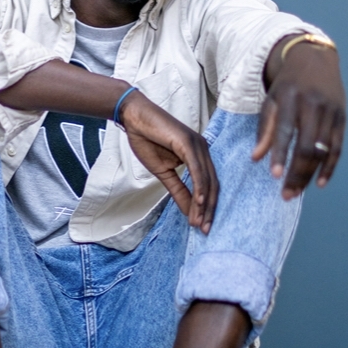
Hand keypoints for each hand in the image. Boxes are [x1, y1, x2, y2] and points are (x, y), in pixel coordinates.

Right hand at [119, 91, 218, 233]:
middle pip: (213, 185)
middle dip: (208, 209)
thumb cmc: (147, 139)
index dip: (207, 207)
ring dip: (203, 204)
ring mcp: (198, 145)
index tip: (202, 226)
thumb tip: (188, 211)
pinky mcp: (189, 143)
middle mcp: (203, 150)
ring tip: (198, 222)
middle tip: (203, 229)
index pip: (209, 185)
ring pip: (207, 180)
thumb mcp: (163, 172)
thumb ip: (178, 190)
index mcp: (199, 156)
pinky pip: (197, 169)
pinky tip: (198, 202)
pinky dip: (199, 187)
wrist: (134, 117)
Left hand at [252, 39, 345, 199]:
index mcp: (292, 99)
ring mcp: (331, 113)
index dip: (281, 154)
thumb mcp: (272, 100)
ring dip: (310, 175)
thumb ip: (265, 129)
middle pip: (308, 146)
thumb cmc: (288, 84)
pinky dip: (329, 167)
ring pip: (323, 151)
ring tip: (296, 192)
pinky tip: (320, 183)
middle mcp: (314, 106)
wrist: (315, 60)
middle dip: (296, 173)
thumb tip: (256, 158)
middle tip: (285, 194)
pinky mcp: (342, 119)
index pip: (286, 131)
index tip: (274, 175)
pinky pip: (338, 148)